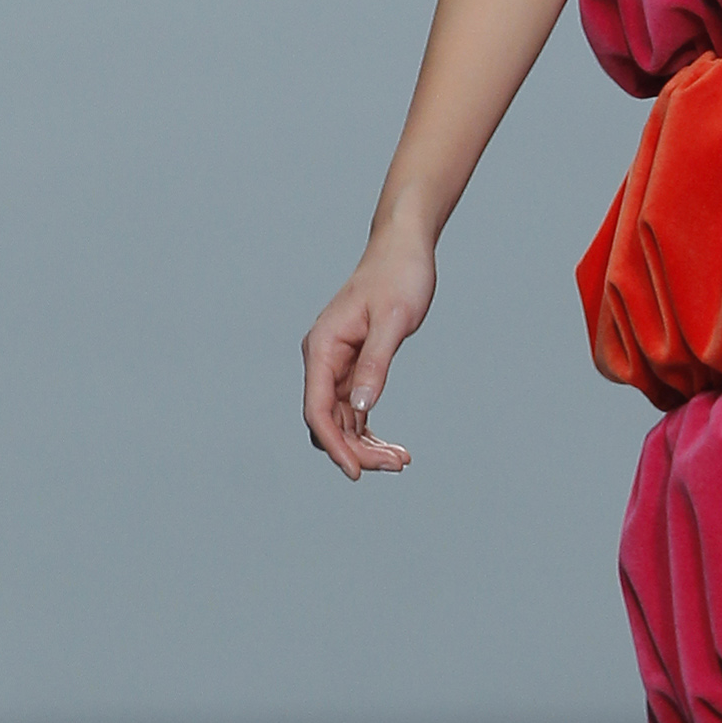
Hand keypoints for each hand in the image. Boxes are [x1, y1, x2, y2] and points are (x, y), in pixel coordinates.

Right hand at [302, 223, 433, 477]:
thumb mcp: (393, 321)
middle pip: (328, 421)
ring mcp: (336, 365)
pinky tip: (393, 446)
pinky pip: (354, 409)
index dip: (334, 445)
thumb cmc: (398, 277)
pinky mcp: (354, 366)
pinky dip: (370, 430)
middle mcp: (323, 359)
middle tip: (397, 464)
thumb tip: (363, 404)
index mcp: (322, 347)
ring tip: (401, 459)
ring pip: (342, 420)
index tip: (356, 472)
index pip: (318, 409)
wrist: (404, 250)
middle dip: (356, 449)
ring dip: (365, 444)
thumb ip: (376, 363)